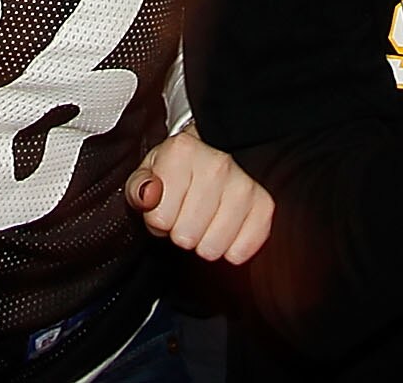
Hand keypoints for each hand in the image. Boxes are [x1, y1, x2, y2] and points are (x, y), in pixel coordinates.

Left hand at [127, 128, 273, 264]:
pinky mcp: (264, 206)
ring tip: (203, 222)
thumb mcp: (149, 171)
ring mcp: (244, 185)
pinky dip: (229, 250)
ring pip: (212, 248)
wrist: (215, 153)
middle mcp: (217, 164)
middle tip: (184, 215)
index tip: (165, 207)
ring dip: (204, 242)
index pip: (160, 218)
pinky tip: (223, 231)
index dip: (157, 220)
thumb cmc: (179, 167)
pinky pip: (240, 252)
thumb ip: (138, 187)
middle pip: (186, 236)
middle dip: (180, 232)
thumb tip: (147, 195)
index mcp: (183, 151)